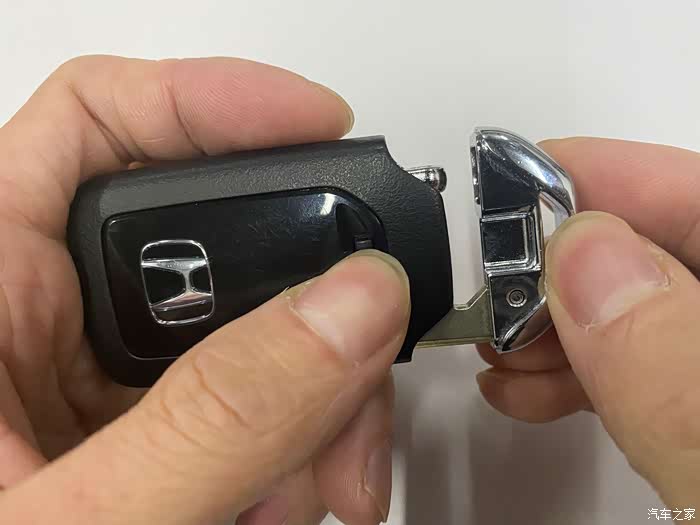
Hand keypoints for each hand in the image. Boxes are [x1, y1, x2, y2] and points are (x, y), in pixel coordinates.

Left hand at [0, 55, 409, 524]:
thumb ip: (218, 418)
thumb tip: (354, 301)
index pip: (96, 124)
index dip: (214, 99)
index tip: (326, 126)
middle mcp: (46, 317)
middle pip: (215, 237)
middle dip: (307, 303)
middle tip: (359, 373)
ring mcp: (109, 375)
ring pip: (257, 327)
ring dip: (315, 400)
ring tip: (315, 496)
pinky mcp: (153, 426)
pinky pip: (256, 397)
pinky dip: (295, 445)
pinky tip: (286, 505)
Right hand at [476, 137, 699, 506]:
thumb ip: (672, 369)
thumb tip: (587, 258)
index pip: (699, 200)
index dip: (605, 175)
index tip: (513, 179)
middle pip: (653, 247)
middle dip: (558, 260)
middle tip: (494, 283)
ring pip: (631, 305)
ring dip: (549, 318)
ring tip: (497, 344)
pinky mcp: (688, 408)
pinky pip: (628, 363)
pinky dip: (568, 368)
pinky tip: (524, 384)